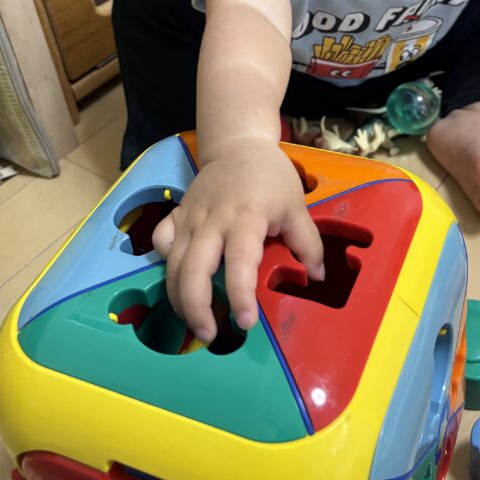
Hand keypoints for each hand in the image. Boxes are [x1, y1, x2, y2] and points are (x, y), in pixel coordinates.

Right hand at [151, 140, 323, 342]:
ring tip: (195, 323)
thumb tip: (317, 277)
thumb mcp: (296, 205)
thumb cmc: (270, 177)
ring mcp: (190, 218)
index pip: (239, 262)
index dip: (240, 295)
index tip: (245, 322)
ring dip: (178, 299)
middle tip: (210, 335)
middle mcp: (212, 220)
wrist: (238, 145)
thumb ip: (308, 243)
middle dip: (196, 308)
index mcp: (246, 218)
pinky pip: (162, 243)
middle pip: (193, 270)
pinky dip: (164, 265)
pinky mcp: (176, 215)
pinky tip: (177, 279)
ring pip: (173, 264)